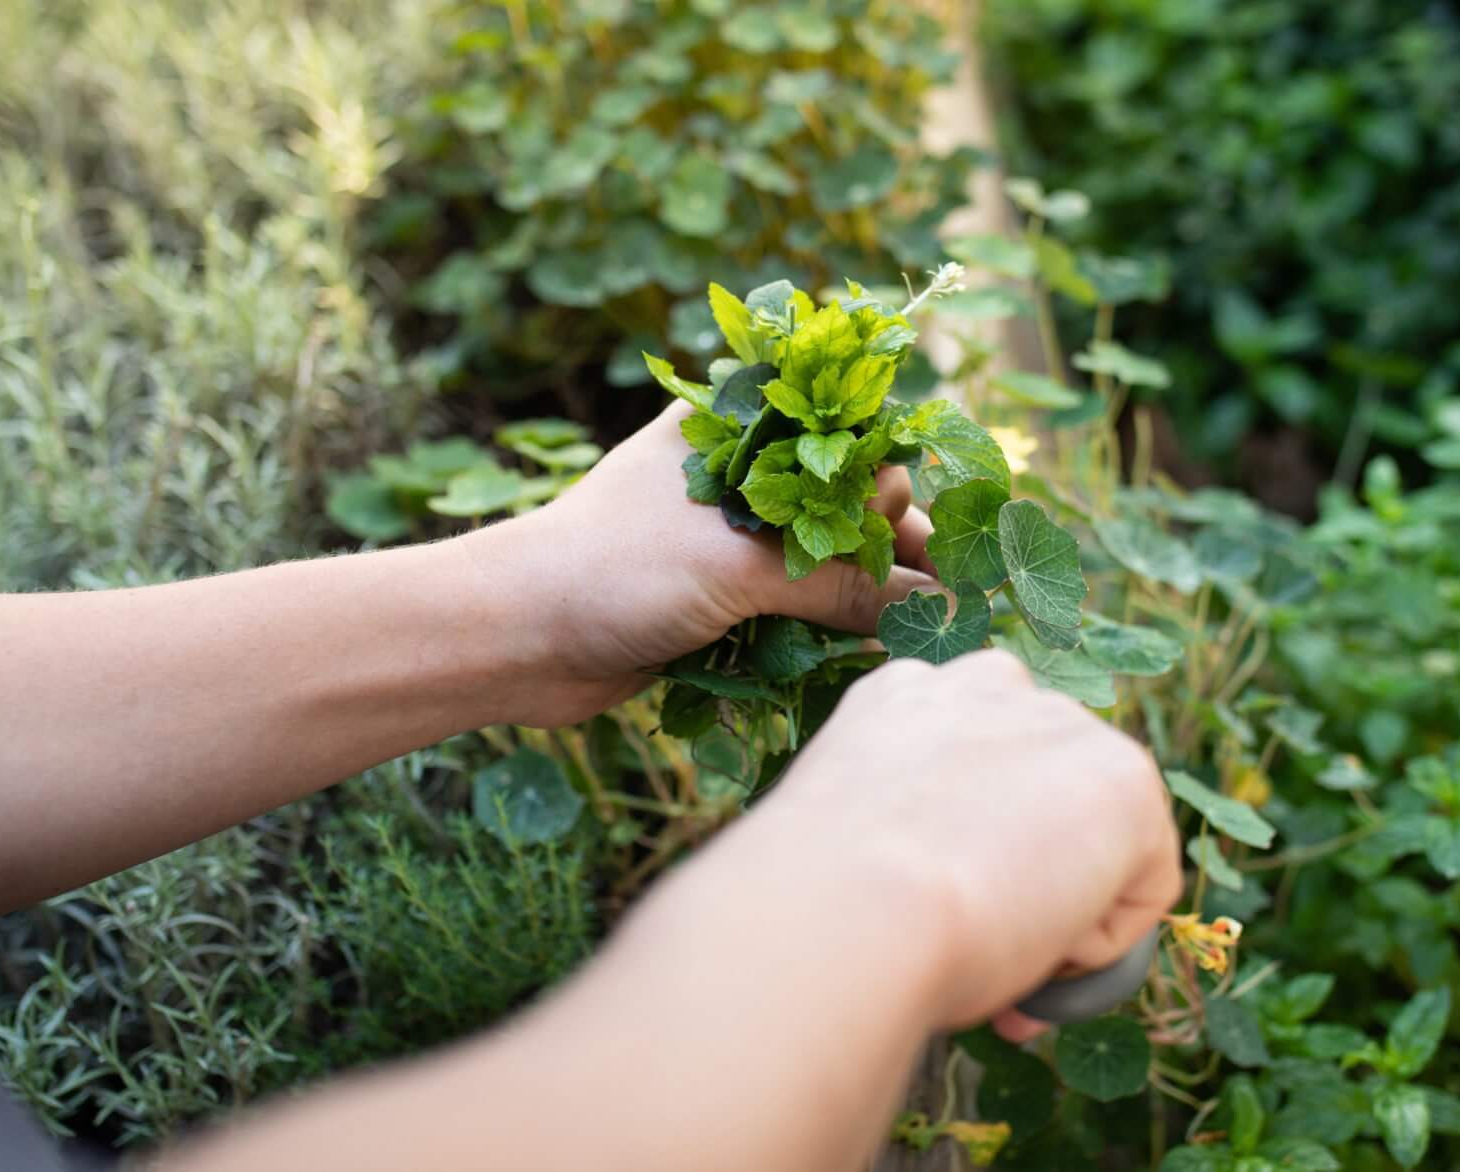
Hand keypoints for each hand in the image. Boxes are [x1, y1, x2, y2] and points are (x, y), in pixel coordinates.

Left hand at [463, 402, 938, 726]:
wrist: (515, 637)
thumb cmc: (618, 569)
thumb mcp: (739, 567)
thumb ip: (840, 583)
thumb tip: (935, 606)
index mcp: (738, 429)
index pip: (846, 440)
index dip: (896, 485)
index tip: (936, 540)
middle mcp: (738, 476)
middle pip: (842, 504)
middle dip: (892, 549)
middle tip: (944, 598)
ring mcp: (725, 540)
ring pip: (820, 562)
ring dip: (865, 598)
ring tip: (922, 634)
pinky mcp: (715, 599)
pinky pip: (791, 610)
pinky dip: (826, 631)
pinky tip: (867, 656)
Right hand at [697, 650, 1183, 1030]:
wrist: (848, 907)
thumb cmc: (825, 905)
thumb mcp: (858, 846)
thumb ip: (906, 842)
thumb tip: (948, 900)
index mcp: (904, 697)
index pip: (975, 765)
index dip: (971, 851)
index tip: (941, 912)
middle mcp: (986, 688)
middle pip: (1045, 794)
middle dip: (1030, 872)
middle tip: (984, 948)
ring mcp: (1063, 725)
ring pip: (1097, 841)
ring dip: (1065, 906)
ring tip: (1001, 950)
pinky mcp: (1125, 779)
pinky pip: (1142, 887)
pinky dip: (1099, 942)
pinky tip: (1035, 945)